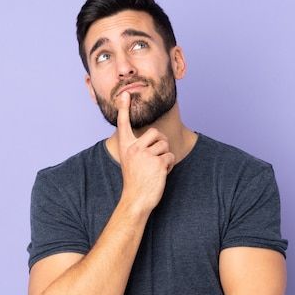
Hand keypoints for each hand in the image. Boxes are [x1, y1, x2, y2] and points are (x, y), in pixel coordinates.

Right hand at [116, 92, 174, 212]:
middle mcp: (133, 148)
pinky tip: (161, 173)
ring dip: (165, 156)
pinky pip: (170, 155)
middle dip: (160, 143)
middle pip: (155, 132)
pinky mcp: (157, 163)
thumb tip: (155, 136)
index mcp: (125, 146)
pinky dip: (169, 164)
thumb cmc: (135, 180)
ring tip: (156, 168)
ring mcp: (145, 155)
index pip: (123, 124)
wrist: (136, 199)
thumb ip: (137, 147)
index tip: (124, 94)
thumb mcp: (130, 160)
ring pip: (165, 144)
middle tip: (156, 157)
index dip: (123, 108)